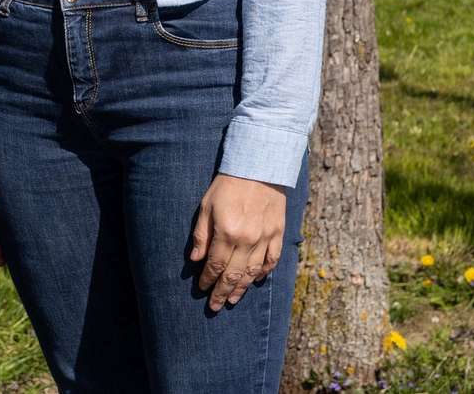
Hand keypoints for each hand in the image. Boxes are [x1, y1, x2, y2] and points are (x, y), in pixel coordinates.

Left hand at [190, 173, 286, 309]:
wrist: (259, 167)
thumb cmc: (228, 185)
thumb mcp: (206, 205)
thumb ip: (201, 234)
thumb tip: (195, 260)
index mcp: (227, 232)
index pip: (215, 264)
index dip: (207, 279)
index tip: (201, 289)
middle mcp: (247, 240)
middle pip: (233, 274)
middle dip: (222, 292)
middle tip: (214, 307)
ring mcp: (265, 238)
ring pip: (252, 272)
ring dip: (241, 288)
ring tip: (232, 301)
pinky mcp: (278, 234)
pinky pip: (271, 260)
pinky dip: (263, 273)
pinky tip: (255, 280)